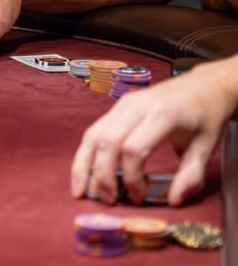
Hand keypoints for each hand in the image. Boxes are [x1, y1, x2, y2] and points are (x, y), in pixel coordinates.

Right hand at [70, 56, 237, 205]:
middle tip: (108, 200)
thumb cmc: (205, 117)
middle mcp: (136, 106)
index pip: (133, 149)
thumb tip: (173, 200)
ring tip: (81, 190)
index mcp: (161, 115)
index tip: (139, 197)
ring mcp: (122, 104)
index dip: (131, 178)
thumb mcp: (206, 148)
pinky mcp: (116, 107)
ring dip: (83, 164)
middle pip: (106, 142)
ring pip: (92, 135)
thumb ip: (190, 176)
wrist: (202, 86)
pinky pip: (94, 130)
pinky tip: (84, 171)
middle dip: (102, 175)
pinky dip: (85, 153)